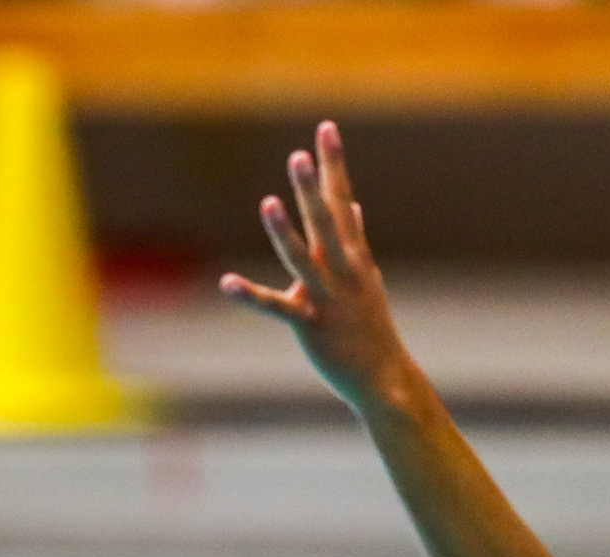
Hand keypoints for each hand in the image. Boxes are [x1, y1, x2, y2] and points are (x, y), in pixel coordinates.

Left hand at [219, 121, 414, 411]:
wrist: (383, 375)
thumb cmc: (368, 323)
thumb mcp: (365, 276)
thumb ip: (353, 240)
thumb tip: (354, 208)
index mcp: (353, 254)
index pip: (342, 199)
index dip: (333, 165)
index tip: (325, 128)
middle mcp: (342, 269)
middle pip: (326, 220)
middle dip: (312, 187)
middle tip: (300, 153)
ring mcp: (326, 296)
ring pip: (302, 257)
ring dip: (284, 230)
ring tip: (267, 202)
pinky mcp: (309, 323)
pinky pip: (276, 306)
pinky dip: (251, 295)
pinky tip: (226, 282)